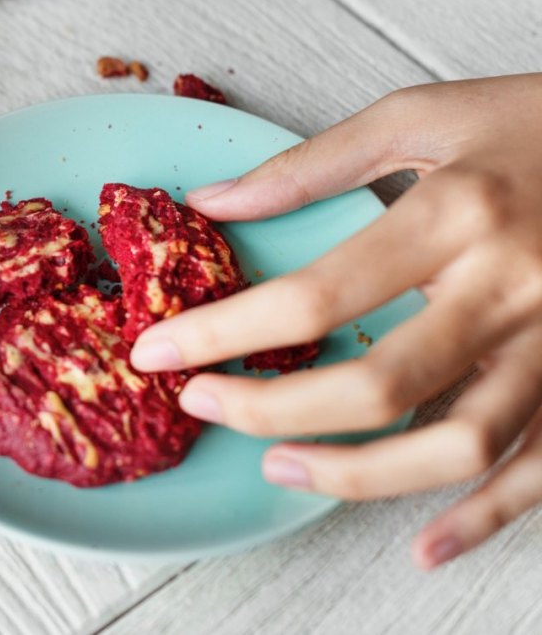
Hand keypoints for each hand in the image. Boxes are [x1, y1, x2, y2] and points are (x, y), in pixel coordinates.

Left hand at [130, 75, 541, 569]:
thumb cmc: (534, 121)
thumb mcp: (420, 116)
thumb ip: (311, 164)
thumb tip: (212, 203)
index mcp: (459, 214)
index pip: (317, 296)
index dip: (222, 332)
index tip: (157, 351)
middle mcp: (512, 287)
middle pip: (379, 384)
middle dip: (272, 409)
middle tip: (202, 405)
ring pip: (459, 445)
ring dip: (361, 474)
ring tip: (282, 469)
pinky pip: (541, 469)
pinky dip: (485, 519)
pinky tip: (424, 544)